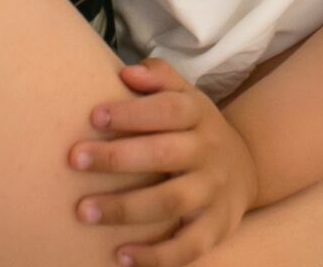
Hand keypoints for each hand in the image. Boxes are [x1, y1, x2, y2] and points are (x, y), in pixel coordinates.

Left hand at [70, 60, 256, 266]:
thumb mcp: (187, 97)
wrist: (248, 169)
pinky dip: (156, 256)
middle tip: (74, 159)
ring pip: (171, 201)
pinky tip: (121, 256)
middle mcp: (208, 152)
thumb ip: (159, 79)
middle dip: (117, 157)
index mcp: (199, 116)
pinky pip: (187, 247)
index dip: (133, 113)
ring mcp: (213, 192)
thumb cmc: (197, 131)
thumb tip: (127, 74)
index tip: (93, 116)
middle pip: (164, 154)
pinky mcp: (215, 228)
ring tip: (83, 211)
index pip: (169, 109)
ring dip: (126, 208)